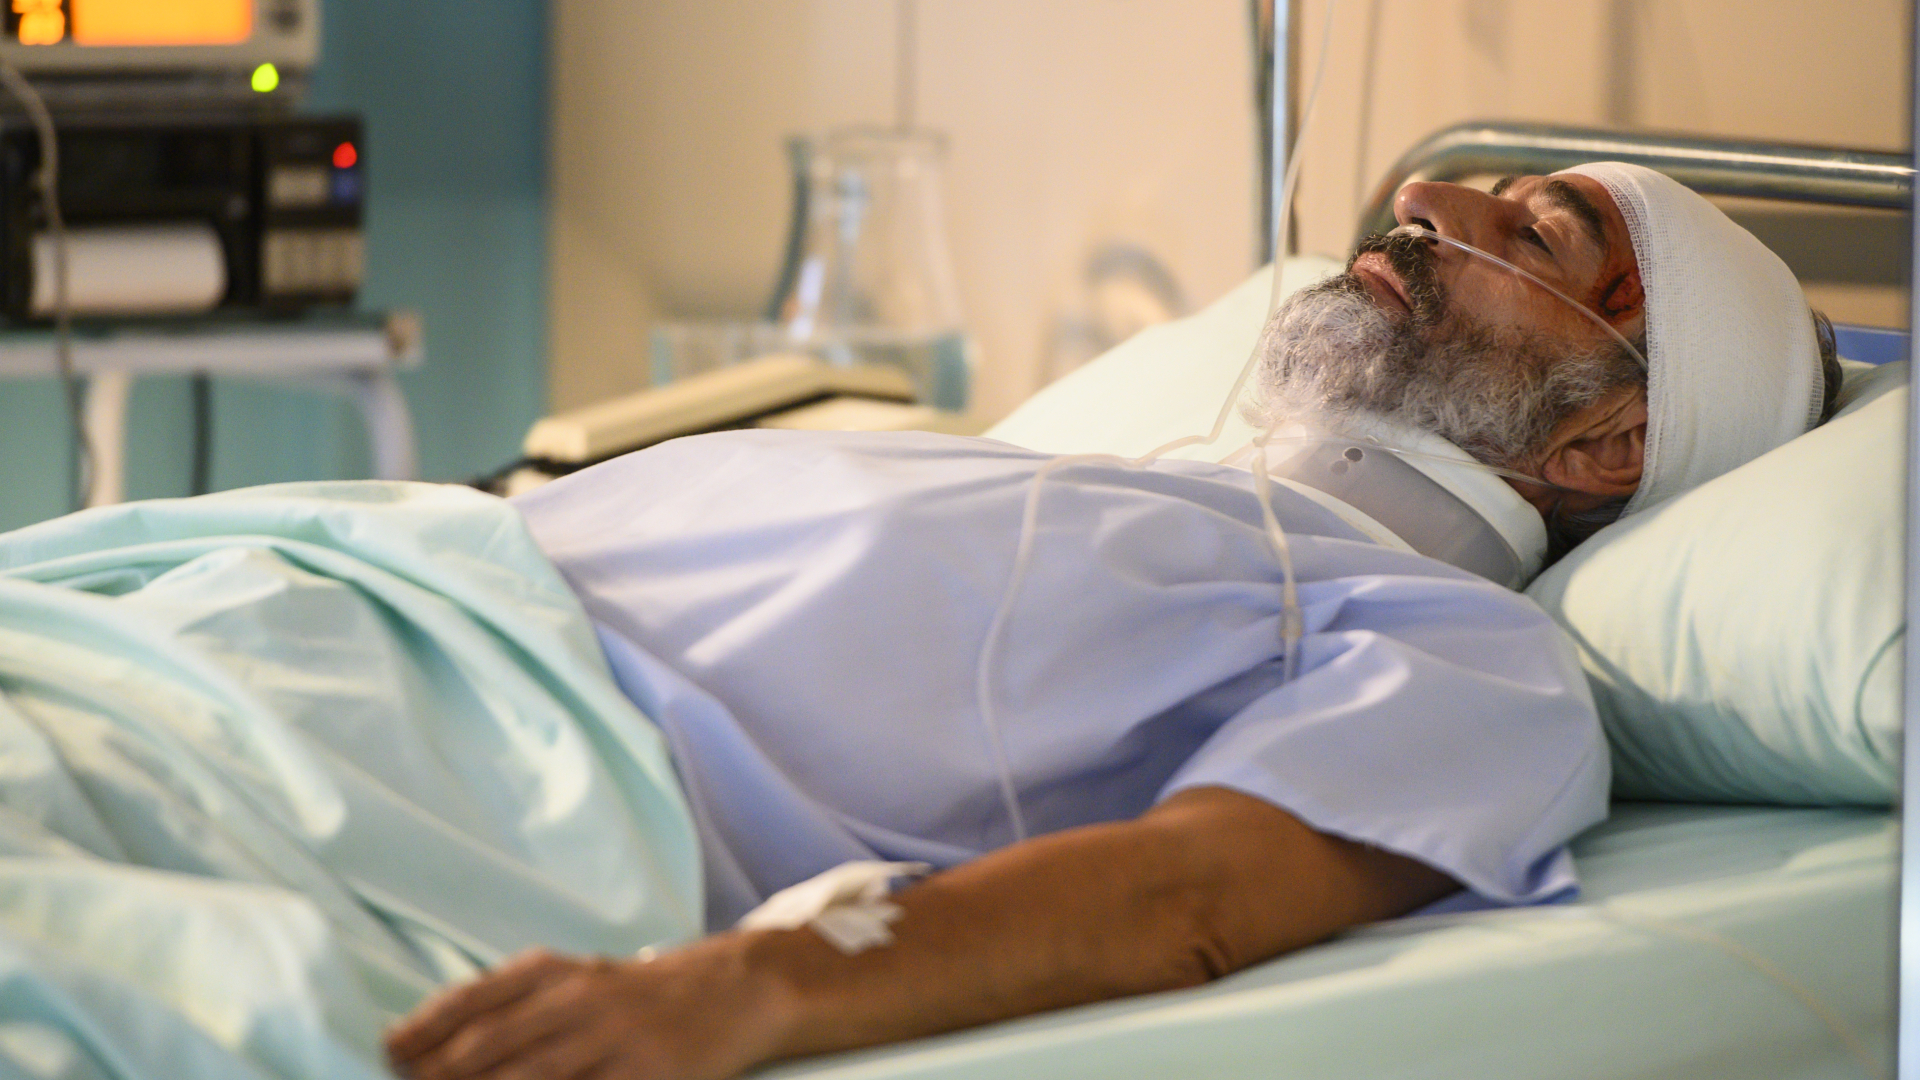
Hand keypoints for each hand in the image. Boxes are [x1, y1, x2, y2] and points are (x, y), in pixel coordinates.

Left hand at [385, 939, 791, 1079]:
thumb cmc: (636, 994)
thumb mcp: (575, 979)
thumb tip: (423, 1045)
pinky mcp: (647, 1077)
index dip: (425, 1029)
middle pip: (492, 1046)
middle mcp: (580, 1000)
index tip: (388, 1052)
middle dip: (440, 1074)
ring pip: (532, 1078)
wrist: (731, 990)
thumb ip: (509, 1004)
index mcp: (555, 972)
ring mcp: (614, 1041)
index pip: (475, 1000)